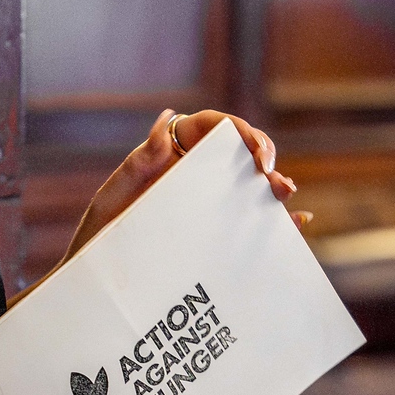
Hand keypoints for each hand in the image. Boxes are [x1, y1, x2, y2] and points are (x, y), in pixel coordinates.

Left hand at [60, 109, 311, 266]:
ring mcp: (207, 204)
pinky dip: (278, 222)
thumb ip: (140, 162)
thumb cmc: (102, 233)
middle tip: (272, 177)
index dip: (241, 129)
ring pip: (249, 186)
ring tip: (286, 195)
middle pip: (238, 153)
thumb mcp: (117, 197)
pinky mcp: (215, 234)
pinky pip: (251, 222)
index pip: (214, 126)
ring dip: (275, 186)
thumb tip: (165, 119)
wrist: (96, 276)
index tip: (254, 151)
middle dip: (264, 156)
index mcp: (172, 155)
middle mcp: (194, 175)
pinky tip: (298, 224)